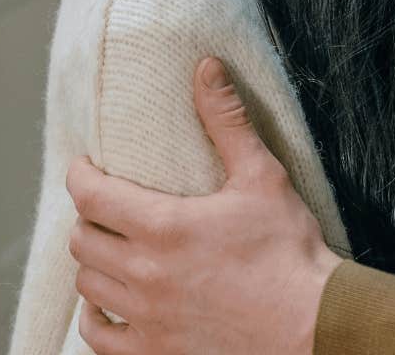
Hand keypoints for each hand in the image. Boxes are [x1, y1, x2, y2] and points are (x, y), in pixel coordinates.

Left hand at [65, 57, 341, 354]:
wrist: (314, 327)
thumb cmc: (290, 253)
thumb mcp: (262, 177)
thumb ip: (227, 121)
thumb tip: (206, 68)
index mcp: (163, 227)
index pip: (89, 194)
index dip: (80, 175)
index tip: (86, 167)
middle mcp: (144, 275)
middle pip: (83, 240)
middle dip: (90, 218)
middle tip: (107, 207)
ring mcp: (146, 320)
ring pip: (88, 286)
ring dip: (94, 264)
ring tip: (111, 250)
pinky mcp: (155, 354)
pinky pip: (99, 338)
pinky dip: (96, 318)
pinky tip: (109, 304)